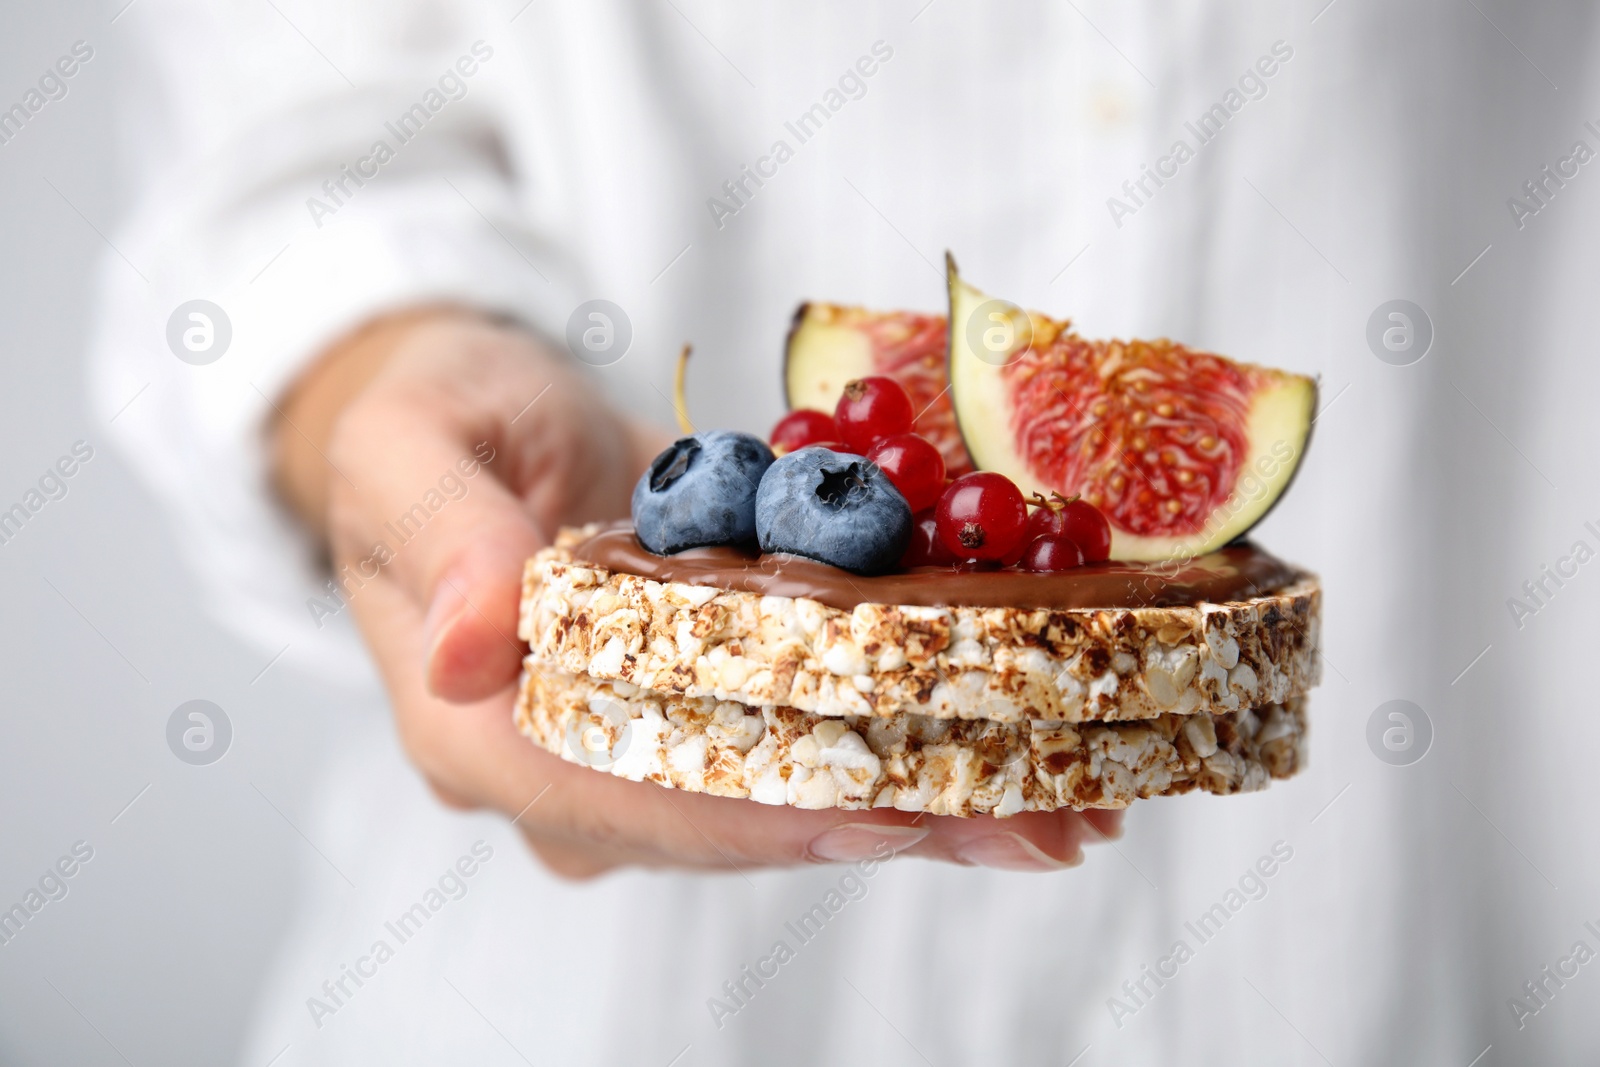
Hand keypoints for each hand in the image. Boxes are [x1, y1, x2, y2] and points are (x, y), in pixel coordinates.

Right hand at [274, 308, 1122, 877]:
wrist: (471, 425)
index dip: (753, 814)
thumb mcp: (408, 445)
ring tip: (1074, 809)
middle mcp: (568, 776)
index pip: (618, 800)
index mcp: (476, 734)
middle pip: (733, 824)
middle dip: (887, 824)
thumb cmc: (429, 423)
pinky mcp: (705, 717)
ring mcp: (643, 758)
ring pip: (789, 805)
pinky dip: (913, 752)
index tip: (887, 808)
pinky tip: (1021, 758)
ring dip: (931, 807)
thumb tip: (471, 648)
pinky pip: (810, 749)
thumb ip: (440, 535)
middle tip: (1044, 820)